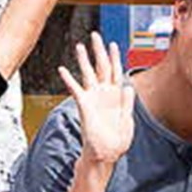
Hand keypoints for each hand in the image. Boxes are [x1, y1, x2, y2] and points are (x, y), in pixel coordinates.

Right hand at [62, 34, 136, 174]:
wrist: (105, 155)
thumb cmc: (117, 141)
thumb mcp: (128, 120)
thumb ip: (128, 103)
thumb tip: (128, 85)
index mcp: (117, 96)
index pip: (116, 71)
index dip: (115, 57)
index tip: (113, 44)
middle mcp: (104, 94)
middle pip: (102, 67)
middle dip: (99, 51)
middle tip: (95, 35)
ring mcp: (94, 98)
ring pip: (88, 74)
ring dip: (84, 60)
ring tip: (80, 46)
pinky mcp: (85, 106)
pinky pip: (76, 89)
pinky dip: (69, 79)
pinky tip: (62, 69)